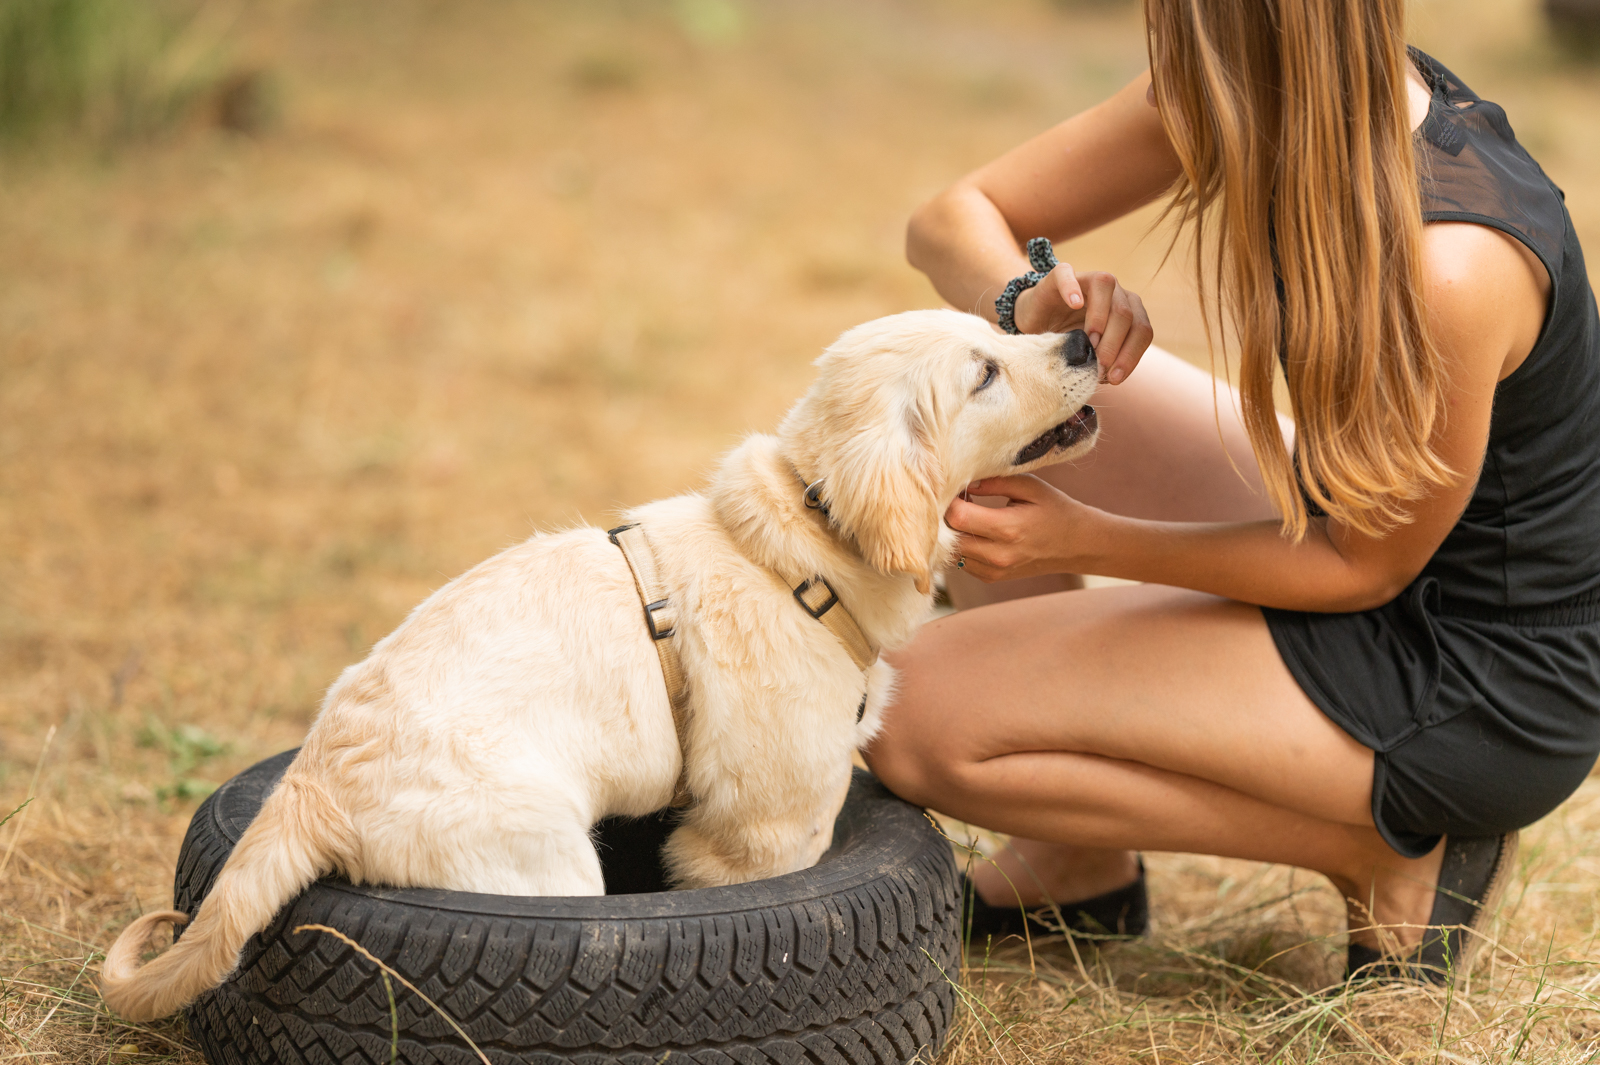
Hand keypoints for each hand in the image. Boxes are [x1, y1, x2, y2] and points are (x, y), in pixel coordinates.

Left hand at [944, 475, 1097, 582]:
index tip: (956, 488)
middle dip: (946, 516)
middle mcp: (998, 555)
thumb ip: (996, 481)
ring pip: (950, 552)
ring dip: (951, 532)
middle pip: (948, 536)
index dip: (950, 500)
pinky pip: (960, 561)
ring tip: (967, 514)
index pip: (958, 517)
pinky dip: (960, 546)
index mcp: (1008, 528)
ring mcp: (993, 571)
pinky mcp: (990, 578)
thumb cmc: (1054, 510)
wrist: (1076, 545)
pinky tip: (975, 531)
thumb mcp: (1031, 486)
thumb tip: (965, 483)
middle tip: (957, 500)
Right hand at [1012, 265, 1152, 385]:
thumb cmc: (1067, 340)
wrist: (1036, 323)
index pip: (1142, 330)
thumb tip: (1110, 376)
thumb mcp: (1090, 354)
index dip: (1132, 355)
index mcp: (1128, 311)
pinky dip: (1072, 288)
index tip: (1114, 378)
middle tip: (1099, 365)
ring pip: (1106, 286)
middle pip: (1126, 313)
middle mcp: (1114, 291)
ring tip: (1089, 342)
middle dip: (1115, 343)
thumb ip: (1105, 362)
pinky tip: (1074, 304)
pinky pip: (1067, 274)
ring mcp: (1087, 279)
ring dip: (1100, 318)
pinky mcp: (1059, 275)